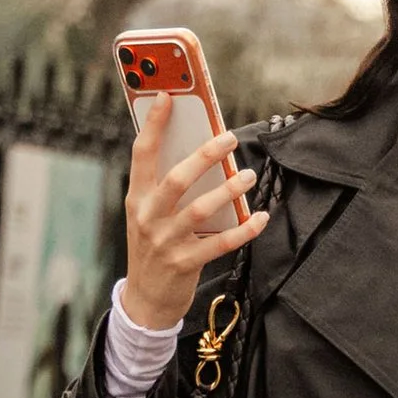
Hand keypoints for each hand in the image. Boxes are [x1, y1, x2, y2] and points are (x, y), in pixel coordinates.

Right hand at [121, 100, 265, 329]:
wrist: (145, 301)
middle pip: (177, 178)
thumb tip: (196, 150)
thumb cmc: (152, 248)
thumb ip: (164, 187)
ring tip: (248, 176)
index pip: (142, 153)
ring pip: (200, 209)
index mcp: (137, 198)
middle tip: (229, 138)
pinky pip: (220, 243)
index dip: (153, 124)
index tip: (167, 96)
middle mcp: (148, 217)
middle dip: (204, 155)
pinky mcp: (185, 264)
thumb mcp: (146, 215)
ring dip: (228, 190)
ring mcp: (166, 242)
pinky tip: (260, 217)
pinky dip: (243, 230)